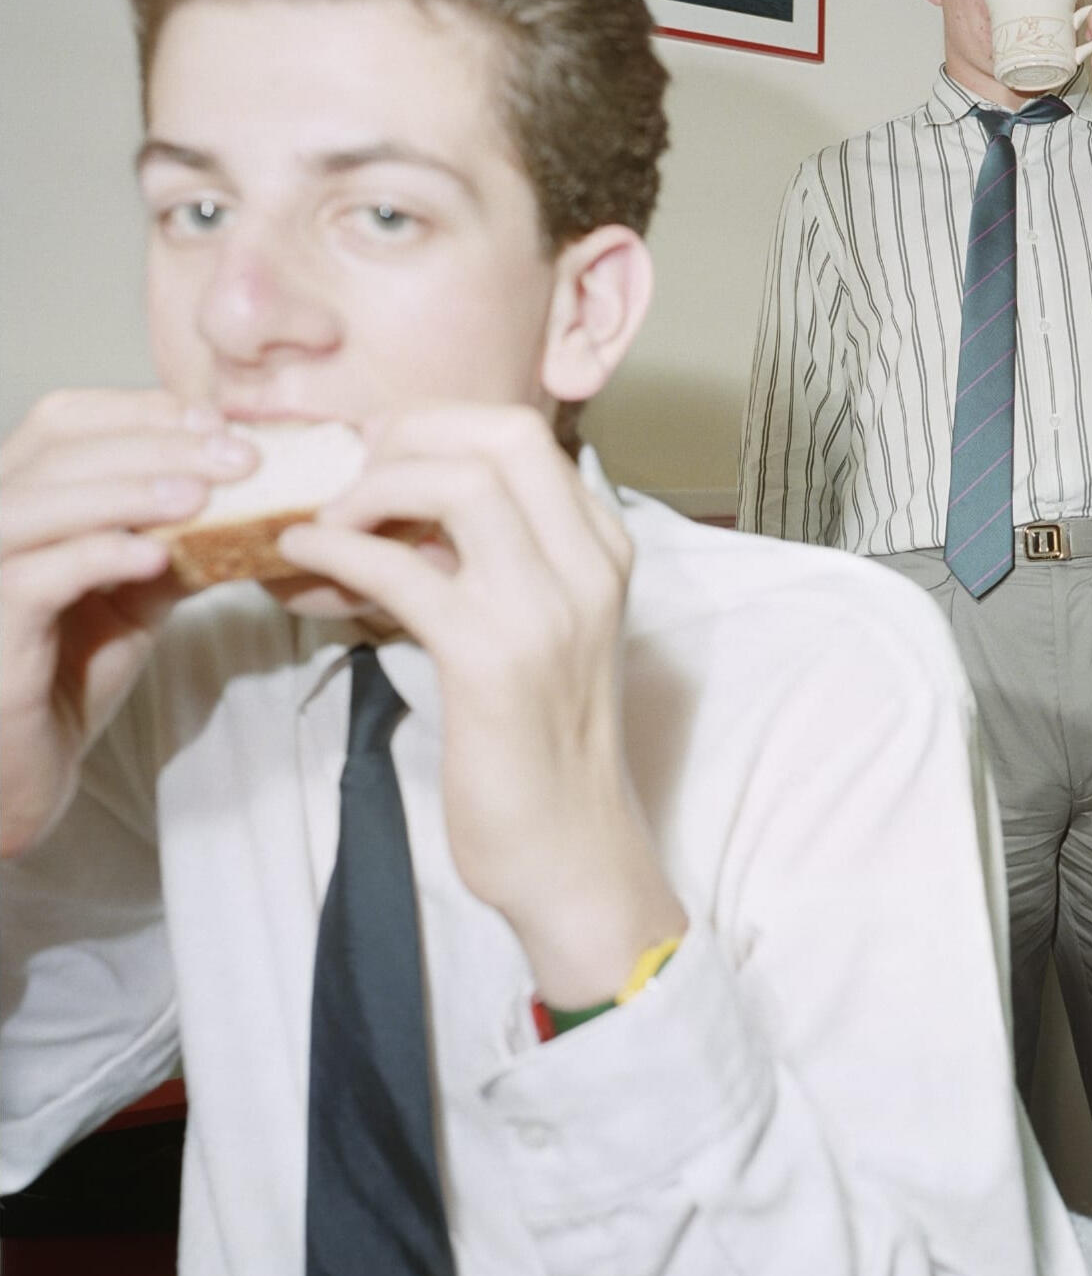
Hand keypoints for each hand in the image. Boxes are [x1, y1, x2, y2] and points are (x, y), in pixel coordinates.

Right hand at [0, 390, 257, 855]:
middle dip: (157, 445)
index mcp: (18, 497)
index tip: (219, 425)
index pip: (64, 421)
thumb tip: (257, 492)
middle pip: (59, 451)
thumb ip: (179, 537)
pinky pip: (31, 579)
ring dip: (127, 491)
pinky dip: (95, 556)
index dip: (141, 411)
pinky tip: (156, 557)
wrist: (27, 765)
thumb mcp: (137, 590)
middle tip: (240, 458)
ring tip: (201, 496)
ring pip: (35, 503)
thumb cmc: (72, 670)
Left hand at [276, 404, 685, 1004]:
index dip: (437, 427)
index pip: (524, 436)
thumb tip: (391, 508)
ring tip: (327, 522)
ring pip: (457, 484)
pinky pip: (402, 571)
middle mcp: (588, 566)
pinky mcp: (492, 659)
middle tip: (350, 478)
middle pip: (500, 436)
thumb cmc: (544, 743)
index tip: (379, 457)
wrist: (572, 848)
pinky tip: (301, 561)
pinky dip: (339, 551)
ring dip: (371, 489)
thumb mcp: (538, 629)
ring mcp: (547, 609)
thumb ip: (489, 562)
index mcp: (604, 551)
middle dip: (408, 437)